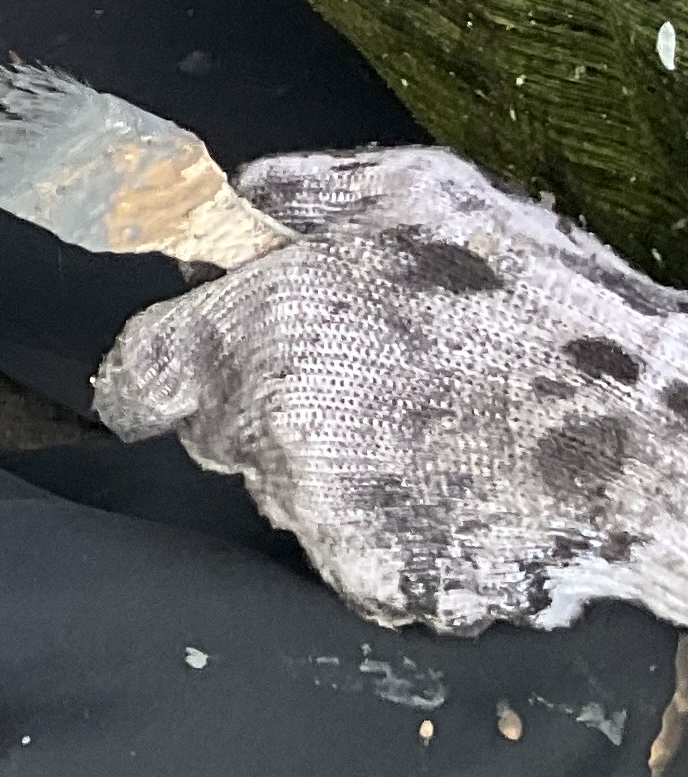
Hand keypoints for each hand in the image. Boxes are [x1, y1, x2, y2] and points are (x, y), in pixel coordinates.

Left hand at [95, 143, 687, 635]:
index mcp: (257, 332)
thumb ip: (305, 193)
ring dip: (336, 472)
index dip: (159, 373)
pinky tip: (461, 488)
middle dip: (267, 409)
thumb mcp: (418, 193)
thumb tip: (241, 193)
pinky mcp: (378, 583)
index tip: (169, 381)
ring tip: (439, 431)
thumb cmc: (543, 304)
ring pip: (289, 497)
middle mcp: (270, 431)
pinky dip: (397, 532)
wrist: (654, 439)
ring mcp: (322, 516)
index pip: (141, 373)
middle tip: (367, 384)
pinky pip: (359, 555)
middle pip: (219, 435)